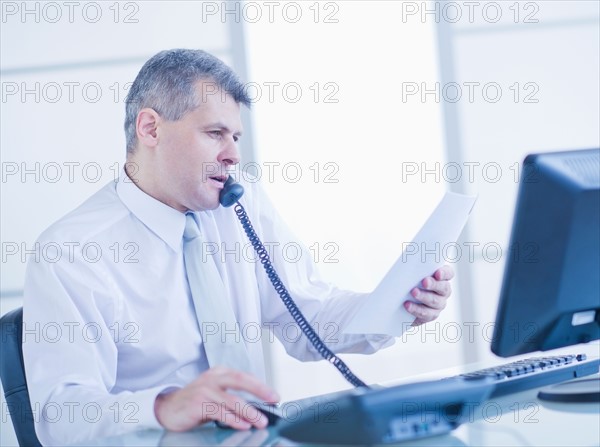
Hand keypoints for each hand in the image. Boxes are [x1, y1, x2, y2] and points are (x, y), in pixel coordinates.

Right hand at [154, 366, 278, 430]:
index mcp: (219, 373)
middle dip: (260, 390)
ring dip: (249, 411)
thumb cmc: (194, 403)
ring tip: (260, 420)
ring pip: (232, 400)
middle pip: (240, 381)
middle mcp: (212, 378)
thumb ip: (233, 397)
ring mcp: (204, 390)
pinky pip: (219, 412)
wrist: (167, 409)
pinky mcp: (197, 403)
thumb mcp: (215, 395)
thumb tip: (257, 408)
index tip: (274, 396)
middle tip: (273, 399)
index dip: (261, 385)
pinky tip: (242, 424)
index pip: (244, 376)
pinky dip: (233, 419)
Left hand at [404, 265, 453, 325]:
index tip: (437, 273)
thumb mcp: (413, 274)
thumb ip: (415, 269)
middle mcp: (443, 291)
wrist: (402, 303)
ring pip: (435, 301)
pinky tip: (408, 305)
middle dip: (434, 284)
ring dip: (424, 296)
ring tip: (413, 292)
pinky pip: (426, 313)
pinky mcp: (431, 315)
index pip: (448, 273)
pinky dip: (416, 309)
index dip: (444, 273)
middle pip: (443, 287)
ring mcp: (439, 304)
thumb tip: (408, 265)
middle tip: (424, 282)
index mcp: (441, 278)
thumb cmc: (409, 283)